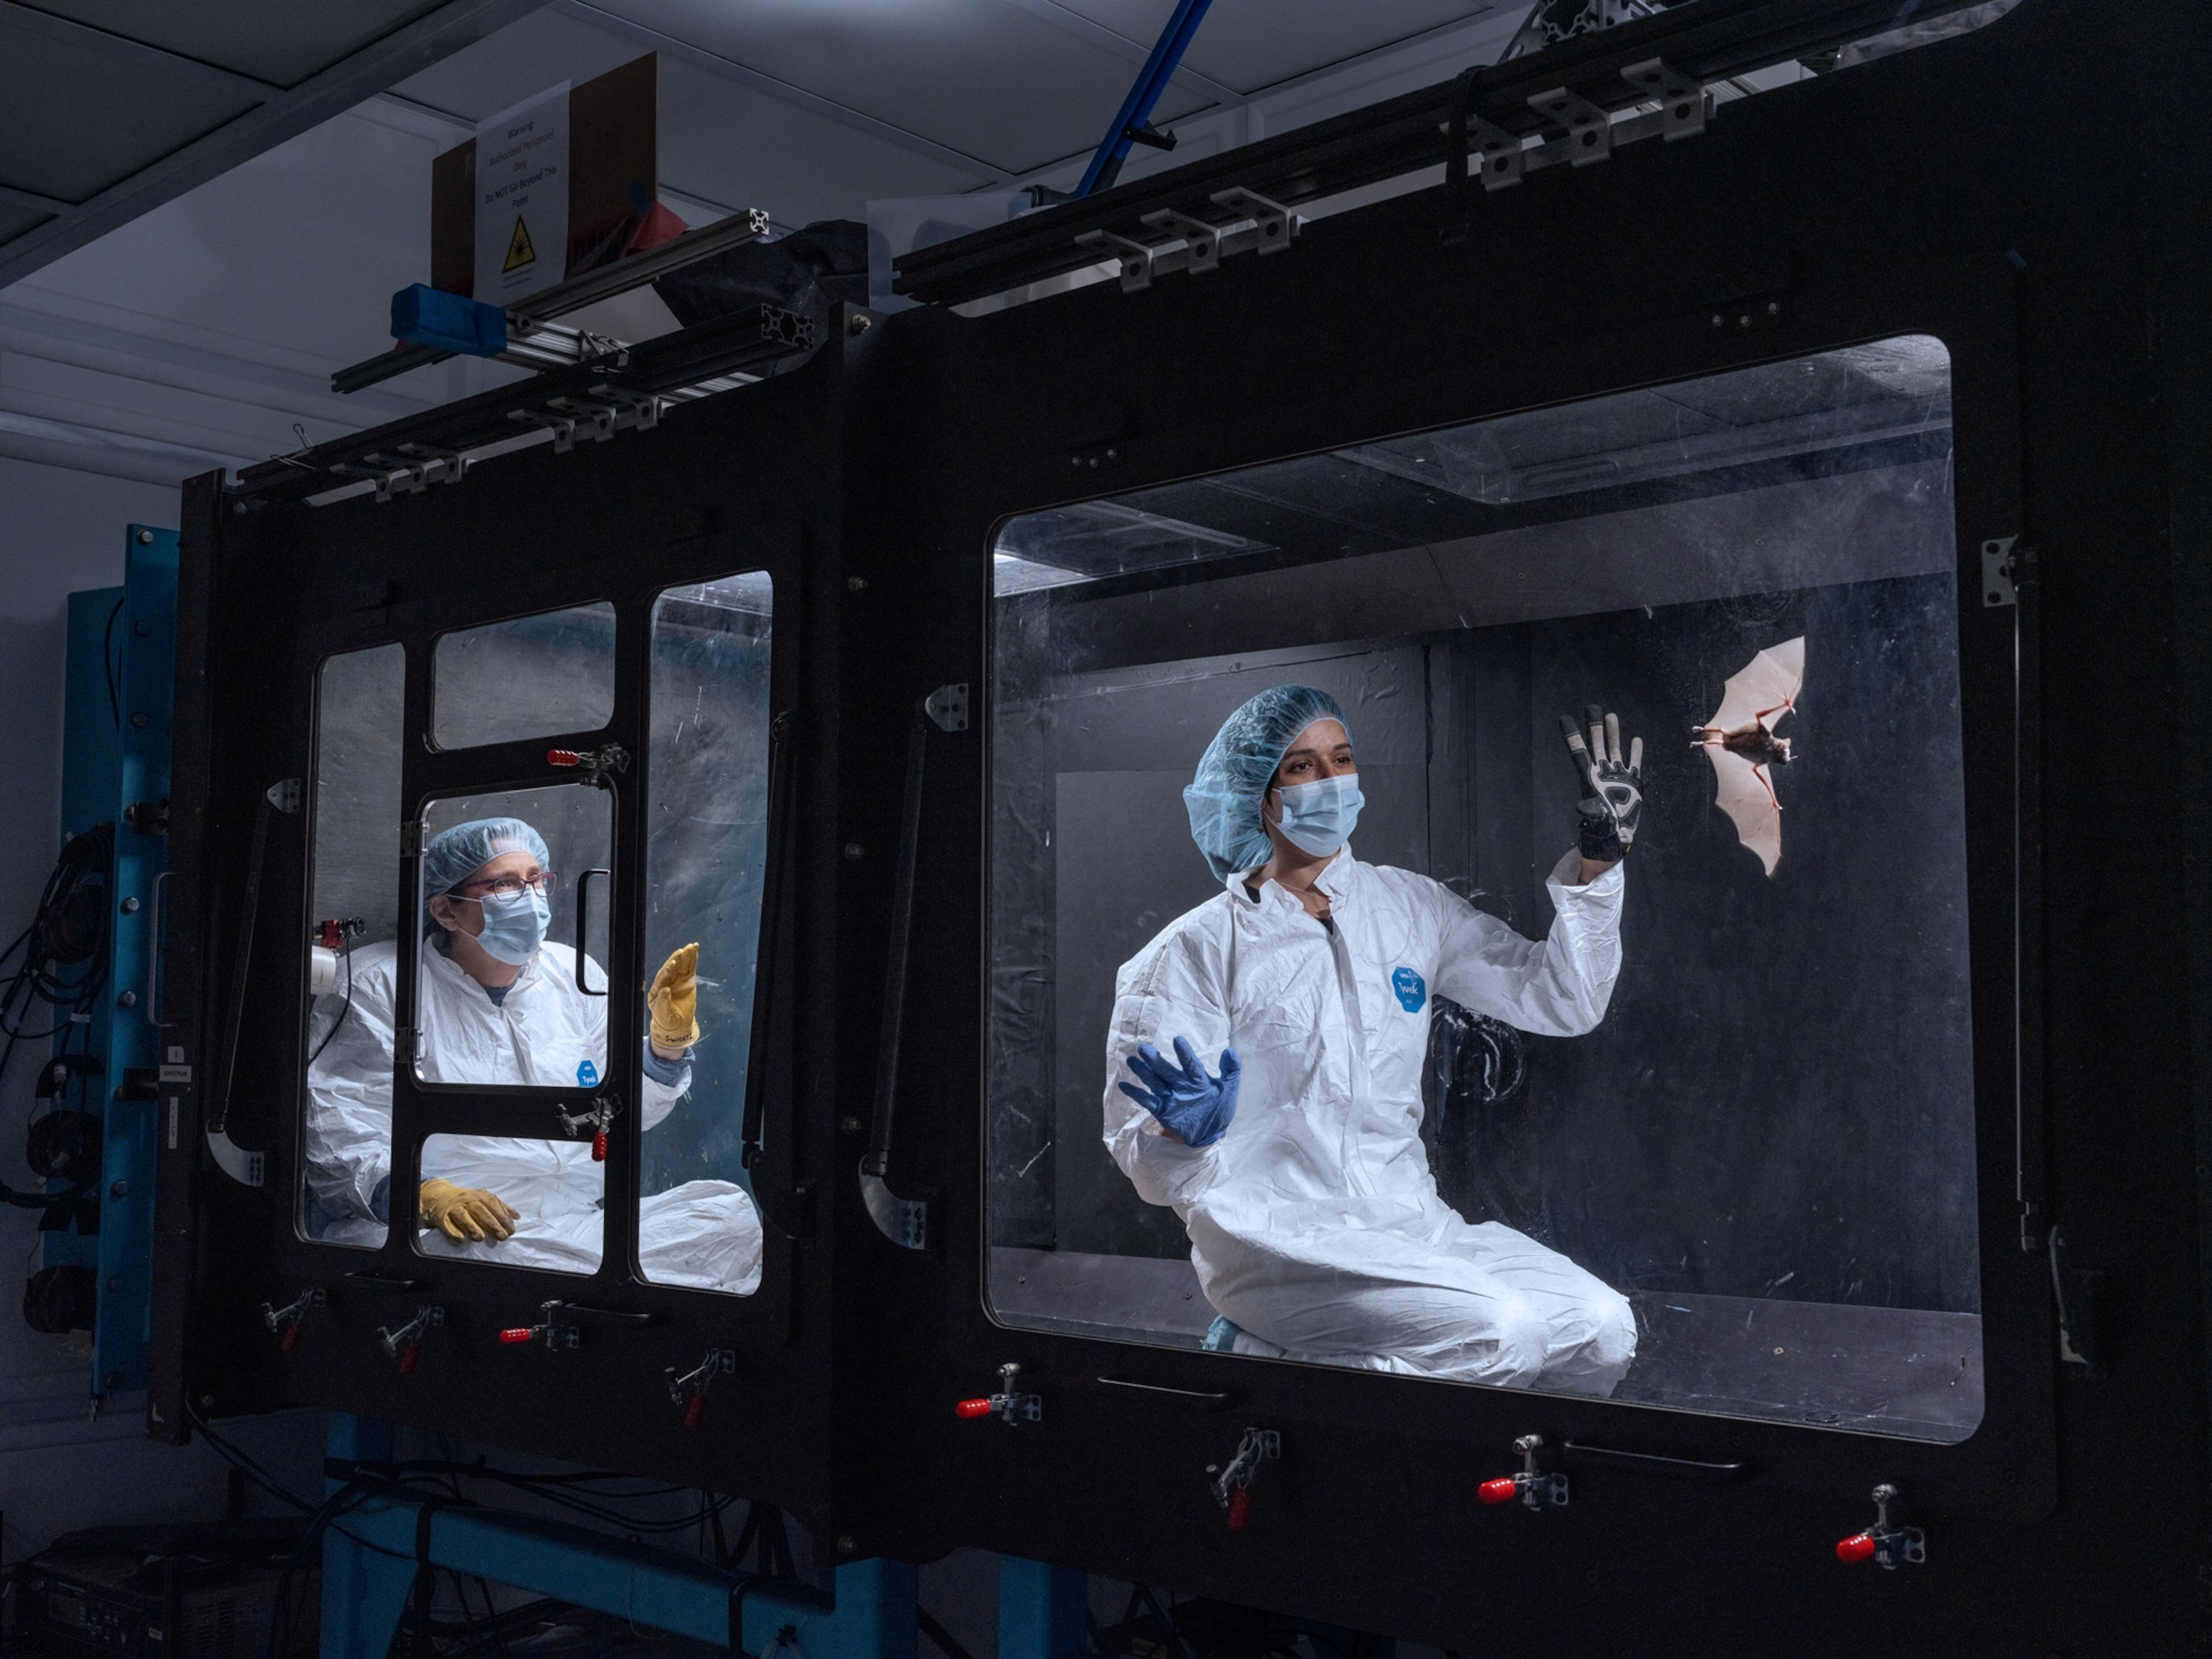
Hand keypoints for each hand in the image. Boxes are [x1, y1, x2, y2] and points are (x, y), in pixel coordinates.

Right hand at [419, 1177, 518, 1242]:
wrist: (439, 1196)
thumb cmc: (466, 1200)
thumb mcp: (483, 1198)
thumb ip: (500, 1206)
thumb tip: (517, 1217)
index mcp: (478, 1195)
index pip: (493, 1204)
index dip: (503, 1217)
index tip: (511, 1229)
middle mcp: (466, 1200)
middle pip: (480, 1211)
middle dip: (492, 1224)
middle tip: (502, 1236)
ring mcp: (453, 1208)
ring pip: (462, 1217)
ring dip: (472, 1227)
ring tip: (480, 1238)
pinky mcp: (440, 1217)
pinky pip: (446, 1225)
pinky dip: (453, 1233)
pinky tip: (461, 1240)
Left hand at [648, 942, 699, 1051]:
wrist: (677, 1025)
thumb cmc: (666, 1019)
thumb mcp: (662, 1013)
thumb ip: (663, 1001)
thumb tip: (665, 989)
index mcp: (657, 989)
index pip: (662, 976)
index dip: (667, 969)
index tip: (673, 963)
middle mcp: (667, 981)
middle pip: (672, 967)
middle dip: (677, 958)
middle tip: (683, 950)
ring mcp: (677, 980)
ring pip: (682, 965)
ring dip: (687, 955)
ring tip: (692, 946)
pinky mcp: (687, 981)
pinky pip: (690, 968)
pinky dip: (693, 959)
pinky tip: (695, 950)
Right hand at [1117, 1036, 1240, 1148]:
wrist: (1211, 1132)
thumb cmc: (1219, 1107)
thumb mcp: (1229, 1088)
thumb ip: (1231, 1070)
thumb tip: (1230, 1051)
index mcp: (1197, 1077)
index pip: (1190, 1063)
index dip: (1184, 1053)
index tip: (1177, 1040)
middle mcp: (1180, 1084)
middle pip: (1166, 1070)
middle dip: (1155, 1059)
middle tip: (1144, 1047)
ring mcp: (1170, 1096)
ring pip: (1154, 1081)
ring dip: (1143, 1071)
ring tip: (1131, 1060)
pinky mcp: (1162, 1110)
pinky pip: (1147, 1101)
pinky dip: (1136, 1093)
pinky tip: (1124, 1085)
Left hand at [1558, 704, 1643, 861]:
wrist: (1617, 838)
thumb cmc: (1604, 830)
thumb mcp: (1597, 820)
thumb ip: (1591, 811)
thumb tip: (1582, 807)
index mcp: (1590, 778)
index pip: (1579, 752)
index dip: (1572, 736)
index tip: (1564, 718)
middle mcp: (1602, 773)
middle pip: (1596, 745)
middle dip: (1594, 726)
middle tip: (1591, 707)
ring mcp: (1617, 775)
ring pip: (1614, 748)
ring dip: (1612, 733)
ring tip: (1611, 715)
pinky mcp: (1633, 781)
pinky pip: (1634, 762)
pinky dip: (1635, 751)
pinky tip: (1636, 739)